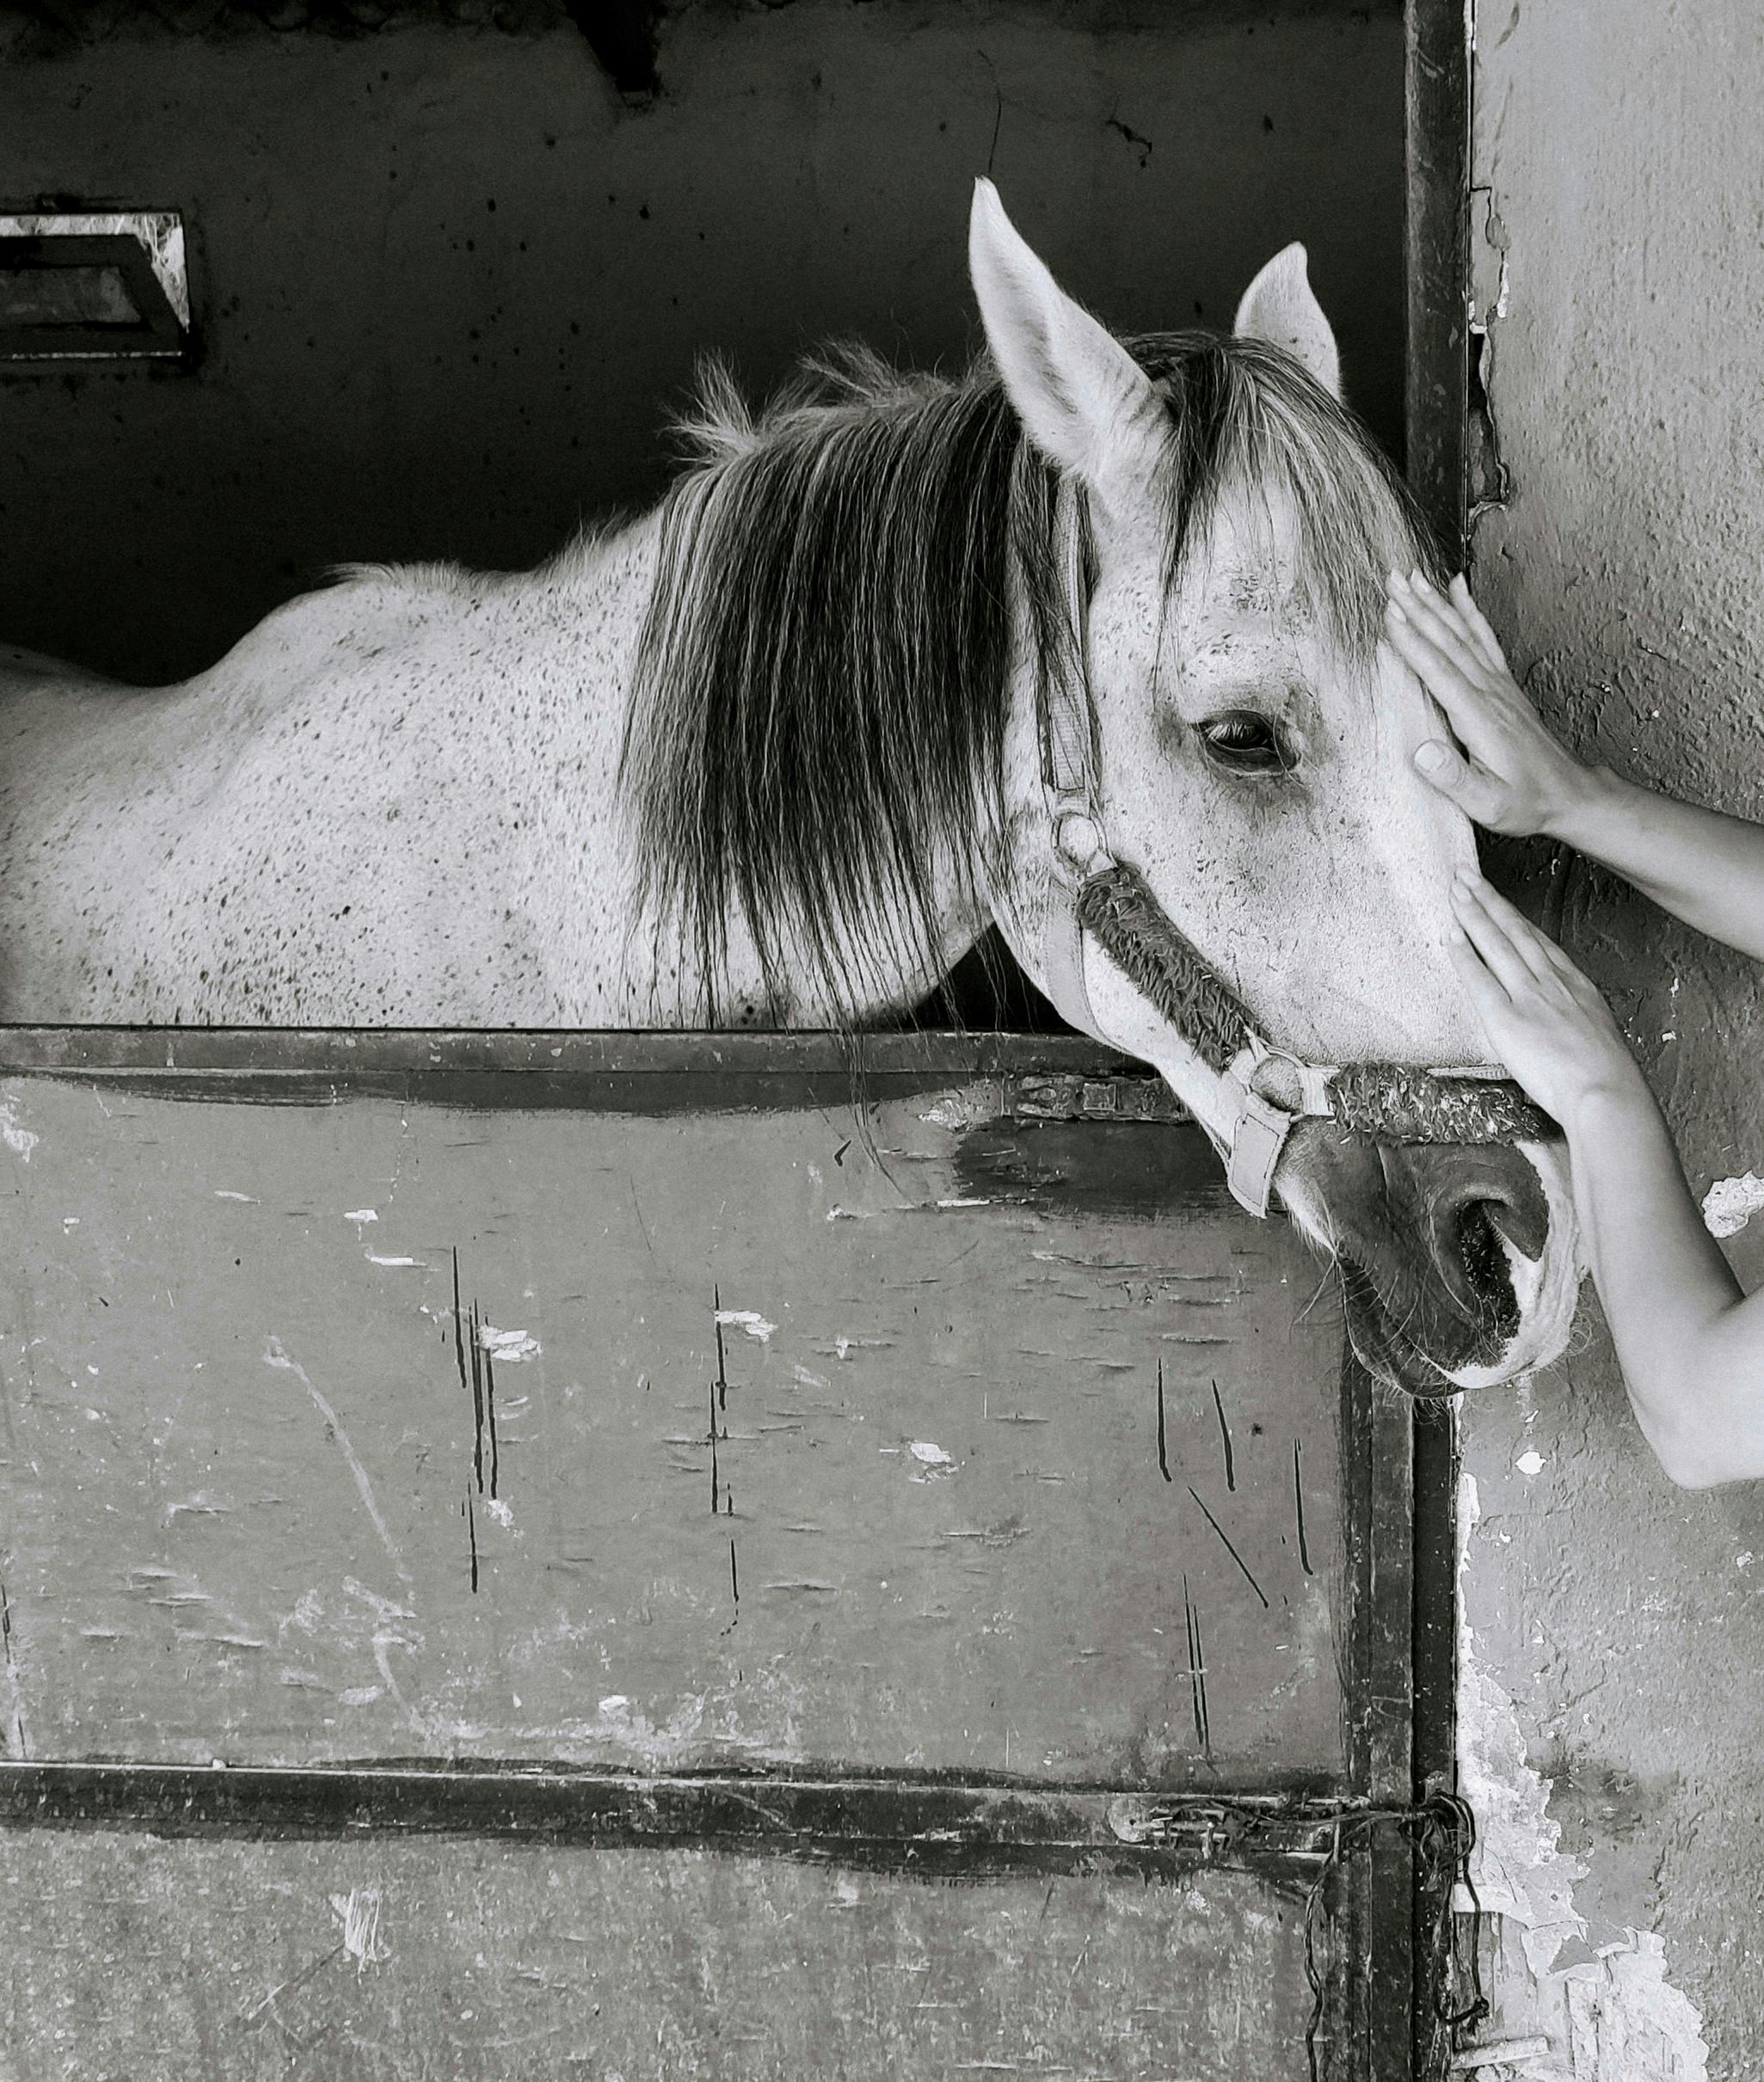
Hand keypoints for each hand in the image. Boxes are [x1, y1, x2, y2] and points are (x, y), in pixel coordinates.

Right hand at [1385, 569, 1594, 837]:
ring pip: (1464, 634)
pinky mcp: (1503, 685)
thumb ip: (1454, 779)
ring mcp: (1499, 685)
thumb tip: (1421, 752)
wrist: (1567, 795)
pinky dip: (1469, 611)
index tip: (1389, 616)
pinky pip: (1483, 638)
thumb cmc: (1524, 803)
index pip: (1440, 672)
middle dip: (1418, 608)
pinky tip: (1458, 590)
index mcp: (1480, 718)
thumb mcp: (1488, 805)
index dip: (1413, 643)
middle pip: (1449, 642)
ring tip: (1413, 577)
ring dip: (1437, 603)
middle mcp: (1490, 693)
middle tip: (1393, 578)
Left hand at [1447, 871, 1645, 1129]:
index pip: (1540, 943)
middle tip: (1468, 875)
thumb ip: (1577, 1028)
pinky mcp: (1506, 1017)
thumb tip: (1564, 1034)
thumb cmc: (1607, 1081)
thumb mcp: (1598, 1042)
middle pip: (1515, 931)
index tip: (1500, 900)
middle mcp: (1552, 983)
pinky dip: (1463, 954)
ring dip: (1473, 913)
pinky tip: (1450, 934)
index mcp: (1577, 987)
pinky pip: (1479, 977)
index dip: (1515, 918)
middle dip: (1490, 899)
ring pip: (1497, 943)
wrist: (1607, 1093)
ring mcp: (1529, 996)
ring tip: (1455, 889)